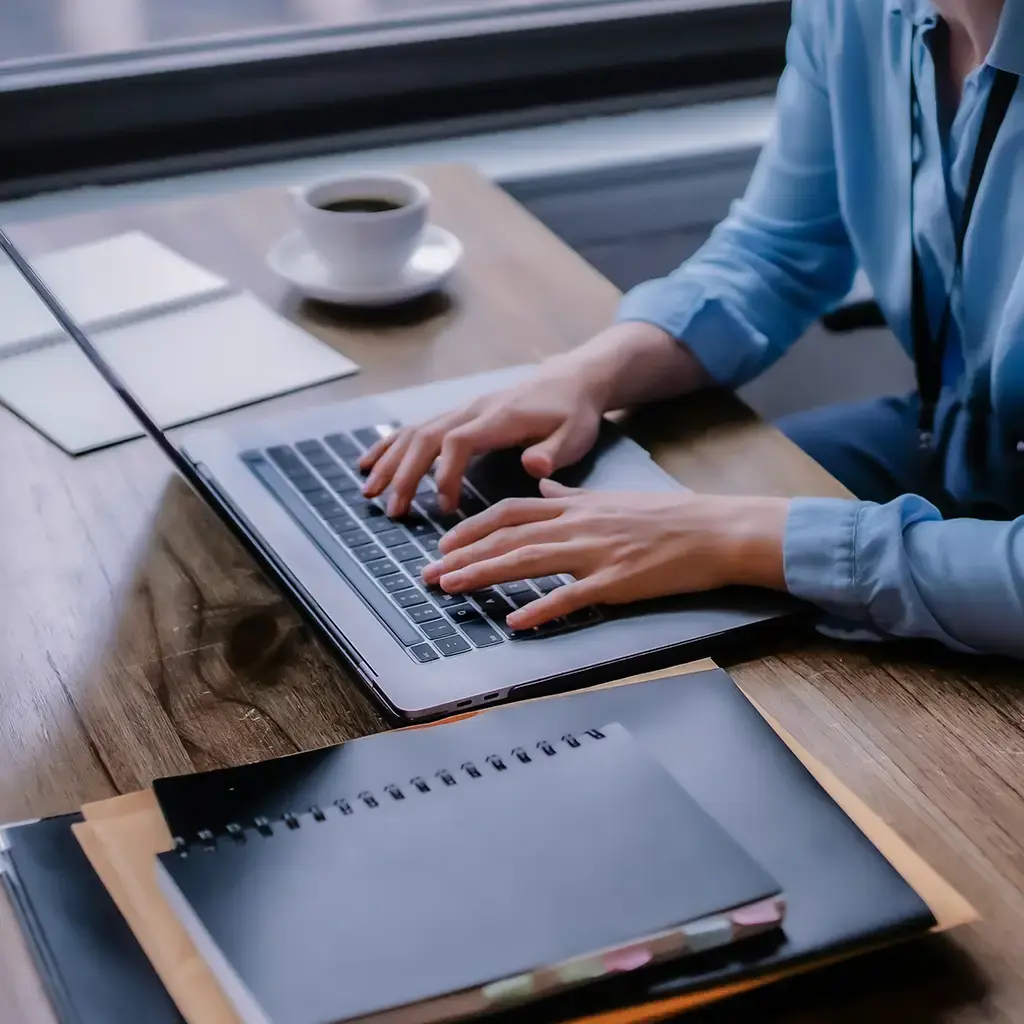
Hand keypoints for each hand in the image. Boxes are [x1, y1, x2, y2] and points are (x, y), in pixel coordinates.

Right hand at [359, 357, 605, 517]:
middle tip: (393, 510)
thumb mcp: (575, 434)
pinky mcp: (459, 415)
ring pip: (415, 432)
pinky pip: (417, 429)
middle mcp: (473, 411)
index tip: (443, 506)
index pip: (458, 441)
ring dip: (390, 462)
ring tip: (369, 492)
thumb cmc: (573, 412)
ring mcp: (462, 411)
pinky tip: (370, 465)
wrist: (571, 379)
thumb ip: (554, 453)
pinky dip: (390, 447)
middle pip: (426, 437)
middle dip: (404, 474)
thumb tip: (533, 467)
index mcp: (498, 418)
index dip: (444, 473)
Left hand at [422, 481, 789, 629]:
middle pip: (508, 537)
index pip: (510, 512)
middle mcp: (578, 524)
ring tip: (452, 588)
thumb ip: (572, 494)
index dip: (472, 527)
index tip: (445, 542)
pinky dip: (541, 609)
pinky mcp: (617, 581)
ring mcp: (596, 552)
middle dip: (462, 554)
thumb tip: (544, 486)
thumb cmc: (668, 517)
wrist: (715, 530)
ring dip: (484, 574)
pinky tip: (516, 622)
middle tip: (429, 574)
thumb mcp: (612, 498)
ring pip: (528, 560)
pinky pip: (572, 597)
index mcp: (576, 505)